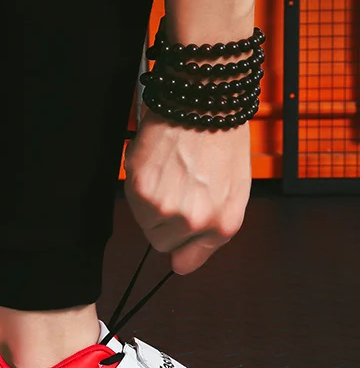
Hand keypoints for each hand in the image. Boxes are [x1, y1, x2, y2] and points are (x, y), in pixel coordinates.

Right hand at [124, 109, 251, 274]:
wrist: (205, 102)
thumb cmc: (222, 139)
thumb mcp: (235, 191)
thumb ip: (212, 232)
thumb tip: (182, 266)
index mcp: (223, 225)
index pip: (185, 260)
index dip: (179, 243)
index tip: (176, 233)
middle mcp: (194, 222)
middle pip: (160, 241)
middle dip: (165, 218)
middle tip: (178, 186)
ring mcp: (165, 208)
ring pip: (144, 221)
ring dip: (151, 201)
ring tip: (170, 172)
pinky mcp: (141, 190)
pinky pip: (132, 201)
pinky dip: (140, 183)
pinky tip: (158, 164)